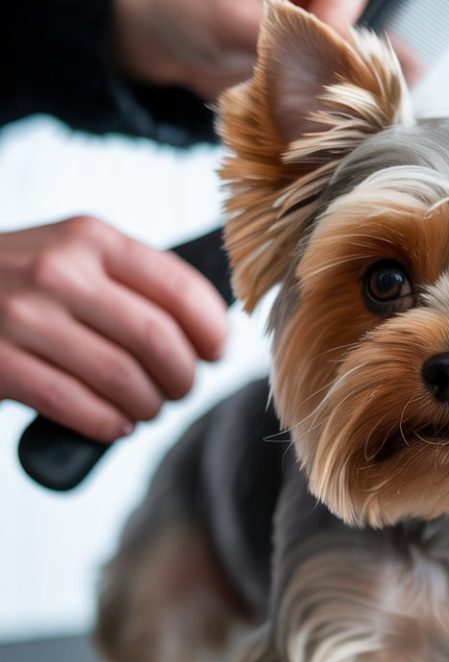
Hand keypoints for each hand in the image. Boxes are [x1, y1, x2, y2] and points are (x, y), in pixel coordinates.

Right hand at [0, 217, 228, 441]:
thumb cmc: (19, 281)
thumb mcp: (72, 254)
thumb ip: (131, 280)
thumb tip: (209, 330)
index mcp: (91, 237)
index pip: (179, 287)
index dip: (211, 330)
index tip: (215, 353)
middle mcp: (59, 270)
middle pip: (157, 339)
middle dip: (182, 377)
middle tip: (179, 390)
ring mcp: (24, 316)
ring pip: (121, 378)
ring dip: (148, 406)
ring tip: (145, 409)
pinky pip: (76, 404)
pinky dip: (107, 423)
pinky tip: (113, 424)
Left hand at [113, 0, 371, 98]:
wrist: (170, 38)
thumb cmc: (190, 8)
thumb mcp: (231, 21)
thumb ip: (282, 42)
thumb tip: (330, 72)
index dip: (344, 12)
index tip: (328, 52)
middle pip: (370, 6)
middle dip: (357, 47)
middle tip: (344, 84)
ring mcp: (327, 12)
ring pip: (367, 42)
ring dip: (360, 74)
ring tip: (359, 103)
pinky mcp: (323, 47)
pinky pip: (351, 68)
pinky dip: (349, 91)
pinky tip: (350, 113)